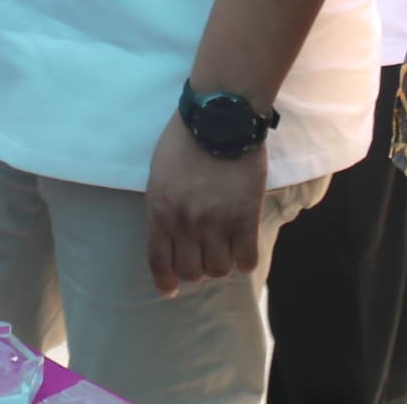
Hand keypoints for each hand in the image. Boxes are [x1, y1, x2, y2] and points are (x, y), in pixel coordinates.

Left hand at [144, 117, 268, 298]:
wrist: (220, 117)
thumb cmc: (184, 140)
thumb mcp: (159, 175)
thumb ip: (163, 208)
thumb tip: (170, 238)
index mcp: (160, 212)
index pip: (159, 263)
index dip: (165, 282)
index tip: (171, 289)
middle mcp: (186, 223)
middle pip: (192, 273)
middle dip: (196, 269)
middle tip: (203, 255)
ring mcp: (217, 223)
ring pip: (219, 270)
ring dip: (221, 263)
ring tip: (224, 248)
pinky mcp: (246, 218)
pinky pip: (247, 260)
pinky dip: (245, 259)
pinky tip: (243, 246)